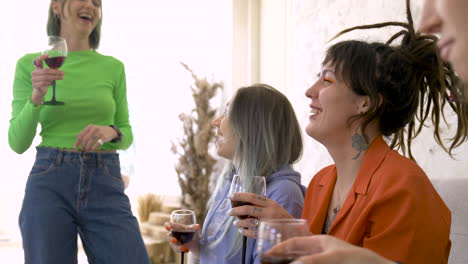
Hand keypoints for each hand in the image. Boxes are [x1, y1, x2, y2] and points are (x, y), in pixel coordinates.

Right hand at [31, 55, 63, 104]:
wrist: (39, 91)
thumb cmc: (45, 81)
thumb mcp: (48, 75)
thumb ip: (51, 71)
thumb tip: (59, 66)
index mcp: (37, 69)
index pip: (37, 61)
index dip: (41, 57)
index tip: (48, 55)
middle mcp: (34, 73)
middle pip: (46, 71)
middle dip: (55, 72)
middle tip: (62, 73)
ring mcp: (34, 79)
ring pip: (46, 77)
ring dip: (55, 77)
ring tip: (61, 78)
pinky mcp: (35, 85)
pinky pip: (45, 83)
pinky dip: (50, 83)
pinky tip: (52, 83)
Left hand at [74, 125, 117, 150]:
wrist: (111, 131)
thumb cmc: (99, 131)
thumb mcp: (92, 129)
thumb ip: (84, 132)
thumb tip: (76, 136)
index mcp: (90, 127)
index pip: (81, 135)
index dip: (77, 142)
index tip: (75, 147)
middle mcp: (94, 129)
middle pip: (85, 139)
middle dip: (83, 145)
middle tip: (83, 149)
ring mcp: (100, 133)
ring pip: (91, 142)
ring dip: (88, 147)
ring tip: (87, 150)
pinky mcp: (104, 137)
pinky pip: (97, 144)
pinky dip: (94, 147)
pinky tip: (93, 149)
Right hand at [164, 222, 200, 255]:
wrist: (196, 241)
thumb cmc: (192, 232)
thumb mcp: (194, 229)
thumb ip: (195, 227)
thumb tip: (198, 226)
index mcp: (175, 227)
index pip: (168, 225)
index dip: (167, 226)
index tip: (169, 228)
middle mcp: (173, 234)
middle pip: (168, 236)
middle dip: (171, 239)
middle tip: (175, 241)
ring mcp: (173, 241)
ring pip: (173, 245)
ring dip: (178, 247)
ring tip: (184, 248)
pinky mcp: (176, 247)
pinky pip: (176, 250)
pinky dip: (182, 250)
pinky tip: (187, 250)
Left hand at [228, 192, 293, 237]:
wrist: (294, 233)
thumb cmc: (281, 218)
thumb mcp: (274, 207)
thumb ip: (262, 205)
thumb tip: (242, 203)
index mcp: (271, 203)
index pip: (252, 197)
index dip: (240, 196)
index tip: (230, 196)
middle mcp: (269, 212)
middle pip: (248, 209)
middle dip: (236, 210)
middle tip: (229, 212)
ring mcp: (267, 224)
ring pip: (247, 222)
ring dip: (239, 223)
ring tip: (236, 223)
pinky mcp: (266, 234)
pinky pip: (251, 233)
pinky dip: (244, 232)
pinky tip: (242, 231)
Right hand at [267, 235, 394, 263]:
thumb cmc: (358, 259)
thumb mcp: (334, 258)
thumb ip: (312, 260)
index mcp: (319, 241)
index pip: (295, 243)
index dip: (280, 247)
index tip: (267, 254)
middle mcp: (319, 251)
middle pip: (295, 254)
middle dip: (282, 258)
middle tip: (269, 263)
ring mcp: (323, 261)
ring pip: (302, 262)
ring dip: (290, 263)